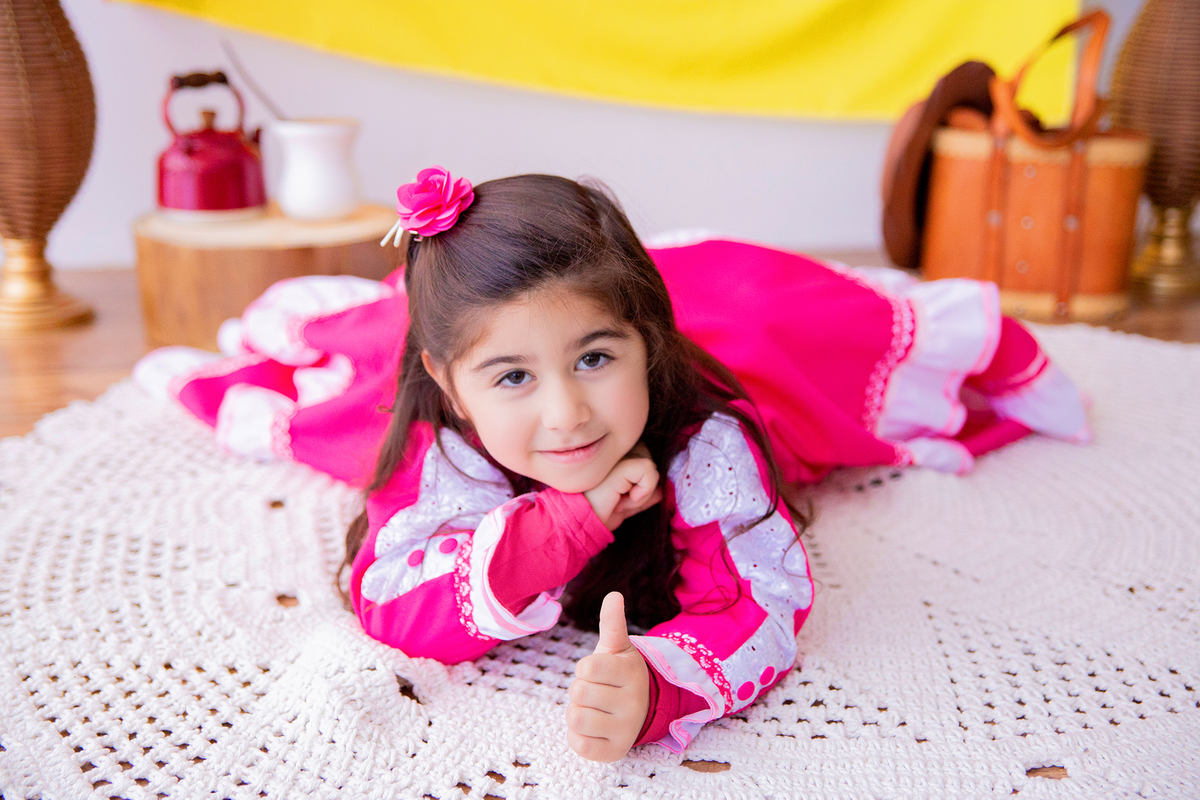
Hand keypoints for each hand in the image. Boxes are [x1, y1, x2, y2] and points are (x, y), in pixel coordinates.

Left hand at [566, 592, 649, 762]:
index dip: (584, 668)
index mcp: (632, 673)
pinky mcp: (613, 752)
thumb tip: (613, 595)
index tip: (596, 671)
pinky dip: (577, 735)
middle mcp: (634, 703)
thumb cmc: (618, 674)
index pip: (586, 667)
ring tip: (592, 708)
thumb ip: (612, 623)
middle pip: (578, 692)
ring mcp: (625, 730)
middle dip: (579, 689)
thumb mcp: (616, 648)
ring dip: (576, 711)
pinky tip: (592, 727)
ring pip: (576, 718)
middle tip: (596, 691)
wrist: (638, 709)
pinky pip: (578, 744)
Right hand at [583, 444, 660, 529]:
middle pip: (646, 458)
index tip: (619, 497)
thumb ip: (640, 496)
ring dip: (643, 489)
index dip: (637, 481)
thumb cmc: (594, 514)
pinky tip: (627, 499)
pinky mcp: (621, 464)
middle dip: (641, 484)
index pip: (639, 456)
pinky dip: (644, 490)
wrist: (576, 522)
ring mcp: (615, 455)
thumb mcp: (623, 506)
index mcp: (609, 457)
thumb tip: (660, 492)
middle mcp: (612, 451)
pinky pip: (649, 470)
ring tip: (621, 500)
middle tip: (621, 500)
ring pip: (649, 465)